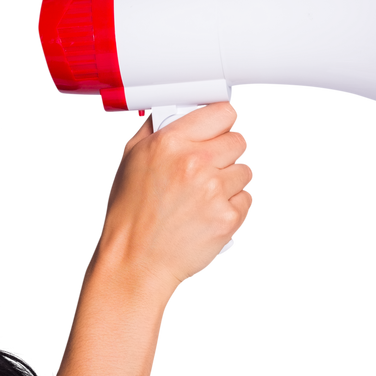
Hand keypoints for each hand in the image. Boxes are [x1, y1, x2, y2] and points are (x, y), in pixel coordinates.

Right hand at [96, 103, 254, 291]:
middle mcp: (195, 163)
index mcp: (170, 143)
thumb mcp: (128, 162)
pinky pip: (247, 199)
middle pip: (240, 140)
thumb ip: (152, 132)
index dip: (221, 122)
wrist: (135, 263)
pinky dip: (233, 206)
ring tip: (205, 195)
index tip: (218, 129)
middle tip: (209, 167)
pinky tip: (209, 212)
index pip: (223, 112)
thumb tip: (170, 114)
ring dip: (231, 180)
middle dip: (227, 152)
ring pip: (246, 171)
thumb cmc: (129, 218)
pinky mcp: (228, 217)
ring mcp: (214, 191)